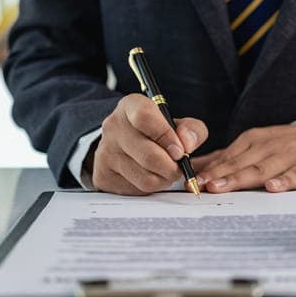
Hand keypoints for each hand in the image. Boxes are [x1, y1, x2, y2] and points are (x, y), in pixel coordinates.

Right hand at [91, 94, 207, 194]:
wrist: (124, 145)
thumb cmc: (155, 133)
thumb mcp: (177, 124)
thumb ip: (192, 130)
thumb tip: (187, 144)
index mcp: (130, 106)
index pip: (145, 118)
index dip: (166, 136)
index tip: (180, 151)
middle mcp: (113, 126)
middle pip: (149, 155)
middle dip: (172, 167)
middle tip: (179, 167)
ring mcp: (105, 152)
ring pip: (146, 177)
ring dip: (164, 179)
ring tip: (165, 171)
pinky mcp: (103, 175)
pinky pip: (136, 190)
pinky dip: (150, 187)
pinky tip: (150, 176)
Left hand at [193, 125, 295, 192]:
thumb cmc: (282, 148)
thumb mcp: (253, 147)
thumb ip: (225, 158)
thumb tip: (194, 167)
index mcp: (253, 140)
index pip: (227, 156)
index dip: (208, 169)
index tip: (190, 180)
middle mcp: (268, 146)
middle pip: (240, 162)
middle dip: (219, 174)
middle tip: (200, 185)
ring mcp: (288, 156)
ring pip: (262, 169)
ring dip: (241, 178)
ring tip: (222, 187)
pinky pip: (294, 175)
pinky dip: (284, 181)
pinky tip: (272, 188)